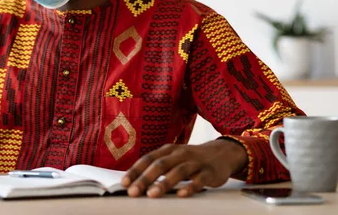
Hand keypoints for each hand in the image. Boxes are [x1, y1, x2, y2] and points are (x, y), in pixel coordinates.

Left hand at [122, 139, 246, 197]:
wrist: (222, 153)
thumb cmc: (191, 158)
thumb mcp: (173, 158)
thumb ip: (157, 167)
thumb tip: (135, 181)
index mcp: (168, 150)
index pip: (148, 159)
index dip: (135, 170)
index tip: (124, 183)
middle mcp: (180, 154)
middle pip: (160, 164)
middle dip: (145, 178)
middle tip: (133, 192)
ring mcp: (195, 162)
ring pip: (178, 171)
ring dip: (164, 183)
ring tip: (152, 194)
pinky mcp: (209, 172)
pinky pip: (199, 180)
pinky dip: (190, 187)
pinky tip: (181, 195)